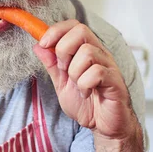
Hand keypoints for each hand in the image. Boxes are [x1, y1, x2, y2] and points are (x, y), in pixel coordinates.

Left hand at [33, 21, 135, 139]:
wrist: (103, 126)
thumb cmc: (86, 104)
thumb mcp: (61, 84)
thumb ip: (52, 66)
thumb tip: (38, 46)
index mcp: (86, 51)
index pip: (73, 25)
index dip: (56, 30)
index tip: (43, 43)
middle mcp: (99, 54)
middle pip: (81, 31)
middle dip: (64, 49)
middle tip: (63, 69)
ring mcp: (108, 66)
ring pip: (88, 52)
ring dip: (74, 72)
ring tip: (77, 85)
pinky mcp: (115, 81)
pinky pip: (97, 72)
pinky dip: (85, 85)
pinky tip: (86, 93)